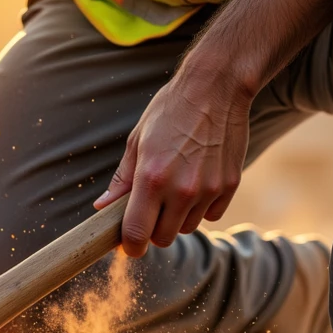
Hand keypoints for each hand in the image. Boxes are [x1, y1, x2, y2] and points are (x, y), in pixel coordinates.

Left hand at [94, 64, 251, 256]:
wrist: (216, 88)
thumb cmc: (170, 110)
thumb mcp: (138, 139)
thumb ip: (122, 179)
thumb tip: (103, 207)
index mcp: (151, 178)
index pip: (137, 234)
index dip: (130, 245)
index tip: (129, 243)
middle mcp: (181, 189)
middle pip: (163, 238)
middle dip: (154, 230)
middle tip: (151, 208)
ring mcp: (209, 189)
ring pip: (188, 227)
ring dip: (178, 217)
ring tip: (176, 186)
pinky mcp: (230, 186)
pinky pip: (211, 215)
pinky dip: (202, 207)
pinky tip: (198, 181)